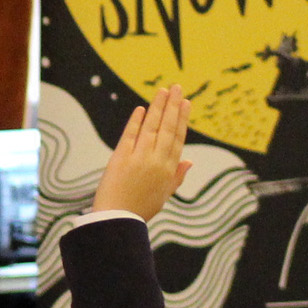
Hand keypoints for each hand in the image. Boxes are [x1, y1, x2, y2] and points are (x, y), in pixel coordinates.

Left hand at [90, 85, 192, 222]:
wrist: (118, 220)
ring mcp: (139, 158)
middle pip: (167, 128)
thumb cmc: (140, 208)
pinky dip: (135, 121)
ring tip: (162, 90)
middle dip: (172, 106)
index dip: (182, 119)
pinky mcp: (121, 157)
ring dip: (157, 107)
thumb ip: (177, 176)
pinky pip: (130, 135)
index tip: (185, 103)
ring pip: (151, 127)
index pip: (177, 138)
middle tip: (177, 87)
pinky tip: (141, 108)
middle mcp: (156, 161)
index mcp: (168, 170)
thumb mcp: (164, 195)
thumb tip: (190, 161)